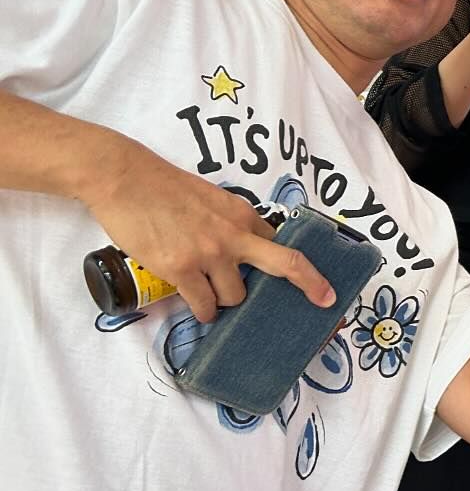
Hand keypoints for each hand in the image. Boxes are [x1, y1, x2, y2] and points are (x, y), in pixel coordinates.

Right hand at [85, 144, 333, 323]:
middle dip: (308, 284)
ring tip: (210, 297)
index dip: (300, 268)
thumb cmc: (163, 187)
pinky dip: (204, 311)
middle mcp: (233, 234)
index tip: (321, 283)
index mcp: (242, 214)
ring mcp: (209, 253)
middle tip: (323, 301)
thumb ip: (230, 223)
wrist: (124, 178)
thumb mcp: (211, 199)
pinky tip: (200, 309)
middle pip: (284, 264)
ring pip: (235, 296)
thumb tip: (242, 249)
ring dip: (225, 301)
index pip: (281, 244)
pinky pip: (204, 305)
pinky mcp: (180, 268)